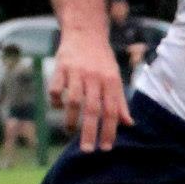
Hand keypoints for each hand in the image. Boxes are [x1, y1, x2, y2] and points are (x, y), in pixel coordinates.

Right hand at [50, 31, 132, 150]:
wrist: (85, 32)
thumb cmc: (102, 61)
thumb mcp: (115, 78)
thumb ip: (120, 102)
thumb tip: (129, 124)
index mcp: (111, 81)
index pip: (112, 110)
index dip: (109, 130)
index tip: (106, 148)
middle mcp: (95, 77)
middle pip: (93, 109)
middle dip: (90, 131)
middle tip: (86, 150)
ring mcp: (77, 72)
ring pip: (74, 100)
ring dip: (71, 119)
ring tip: (70, 131)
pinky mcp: (61, 67)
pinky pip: (55, 87)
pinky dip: (55, 100)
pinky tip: (57, 106)